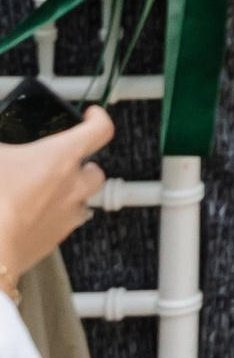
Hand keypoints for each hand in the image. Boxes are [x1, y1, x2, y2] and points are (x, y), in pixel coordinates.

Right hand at [0, 106, 110, 295]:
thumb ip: (5, 147)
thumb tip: (4, 147)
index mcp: (61, 156)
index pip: (99, 130)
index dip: (99, 119)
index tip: (91, 116)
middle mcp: (72, 186)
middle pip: (96, 172)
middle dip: (84, 166)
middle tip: (63, 164)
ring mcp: (65, 217)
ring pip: (82, 202)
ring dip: (70, 195)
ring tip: (44, 192)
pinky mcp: (53, 241)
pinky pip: (63, 226)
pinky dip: (54, 219)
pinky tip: (30, 216)